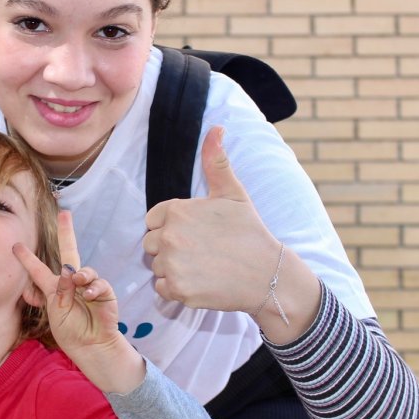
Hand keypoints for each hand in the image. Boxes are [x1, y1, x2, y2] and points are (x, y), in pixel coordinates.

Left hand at [13, 211, 120, 353]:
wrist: (90, 346)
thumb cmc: (70, 330)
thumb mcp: (55, 310)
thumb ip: (57, 290)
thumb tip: (67, 271)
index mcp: (54, 287)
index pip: (38, 270)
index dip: (27, 259)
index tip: (15, 246)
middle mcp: (71, 282)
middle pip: (70, 252)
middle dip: (67, 232)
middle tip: (65, 213)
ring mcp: (89, 286)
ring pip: (84, 270)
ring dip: (79, 275)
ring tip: (77, 282)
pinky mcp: (104, 293)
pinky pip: (98, 284)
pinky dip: (92, 288)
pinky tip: (87, 295)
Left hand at [143, 126, 278, 312]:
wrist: (267, 274)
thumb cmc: (248, 231)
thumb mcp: (232, 193)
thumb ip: (215, 161)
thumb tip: (215, 128)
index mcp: (176, 211)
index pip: (153, 219)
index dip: (171, 226)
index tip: (195, 232)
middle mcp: (169, 237)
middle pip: (151, 244)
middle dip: (170, 247)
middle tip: (201, 250)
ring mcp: (172, 265)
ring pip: (156, 266)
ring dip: (173, 268)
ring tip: (202, 266)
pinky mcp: (177, 290)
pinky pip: (161, 289)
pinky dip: (176, 288)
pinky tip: (199, 282)